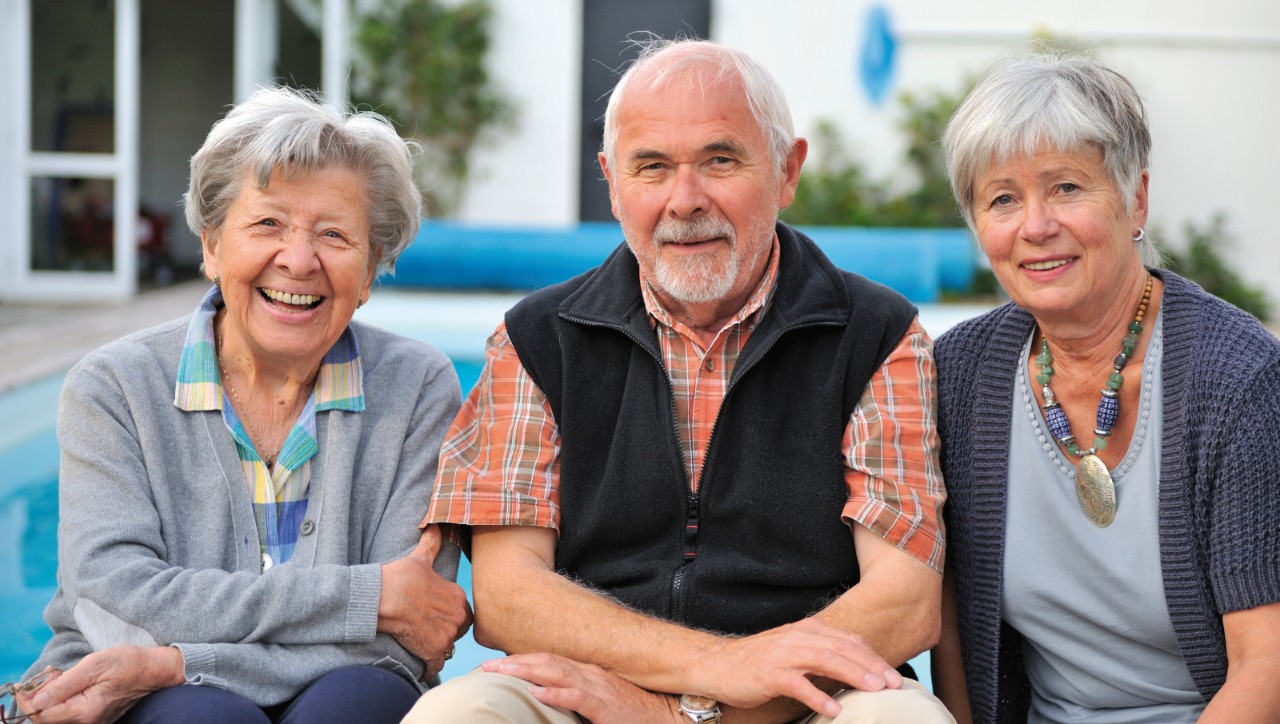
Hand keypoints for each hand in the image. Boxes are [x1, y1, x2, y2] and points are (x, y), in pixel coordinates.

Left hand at [16, 646, 182, 723]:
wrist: (155, 669)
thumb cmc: (129, 663)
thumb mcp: (94, 665)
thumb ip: (63, 684)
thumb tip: (37, 699)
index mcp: (85, 711)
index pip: (42, 715)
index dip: (28, 700)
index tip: (25, 684)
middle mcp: (87, 721)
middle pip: (46, 718)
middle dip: (38, 698)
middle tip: (50, 674)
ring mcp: (92, 721)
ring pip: (56, 716)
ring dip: (50, 697)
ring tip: (60, 675)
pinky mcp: (95, 716)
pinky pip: (68, 713)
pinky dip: (61, 699)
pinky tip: (69, 682)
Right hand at [378, 525, 473, 677]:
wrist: (383, 598)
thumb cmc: (401, 577)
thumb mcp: (420, 558)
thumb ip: (431, 544)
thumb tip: (435, 525)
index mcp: (458, 597)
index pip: (463, 612)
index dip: (450, 615)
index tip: (436, 616)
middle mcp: (457, 618)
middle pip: (457, 631)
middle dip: (446, 632)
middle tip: (428, 630)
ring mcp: (446, 637)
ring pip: (447, 648)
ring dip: (437, 648)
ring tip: (422, 644)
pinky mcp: (433, 652)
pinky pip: (436, 666)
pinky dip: (428, 668)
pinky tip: (420, 665)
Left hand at [483, 654, 681, 723]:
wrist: (665, 715)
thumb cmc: (632, 710)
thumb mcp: (599, 697)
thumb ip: (575, 692)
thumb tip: (546, 694)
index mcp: (586, 672)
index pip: (548, 660)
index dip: (520, 660)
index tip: (496, 663)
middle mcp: (589, 674)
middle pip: (546, 662)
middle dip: (514, 662)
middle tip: (486, 665)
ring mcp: (597, 688)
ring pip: (556, 674)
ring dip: (526, 672)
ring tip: (502, 673)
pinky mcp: (604, 706)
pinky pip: (576, 696)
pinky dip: (555, 694)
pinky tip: (537, 693)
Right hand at [698, 617, 902, 718]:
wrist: (717, 664)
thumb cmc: (759, 662)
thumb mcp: (794, 651)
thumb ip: (821, 654)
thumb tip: (855, 669)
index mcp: (808, 630)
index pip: (848, 640)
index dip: (873, 657)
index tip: (892, 675)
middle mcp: (798, 638)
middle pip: (843, 648)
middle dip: (872, 666)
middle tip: (893, 684)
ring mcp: (783, 655)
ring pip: (825, 660)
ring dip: (853, 675)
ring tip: (874, 690)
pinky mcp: (769, 674)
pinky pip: (798, 684)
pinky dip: (818, 696)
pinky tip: (834, 709)